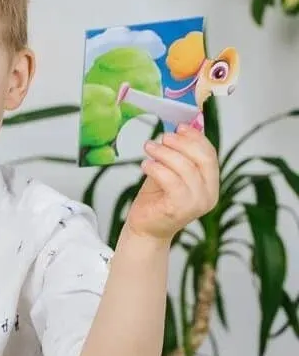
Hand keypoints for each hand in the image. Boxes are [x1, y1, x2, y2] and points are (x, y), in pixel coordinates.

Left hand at [125, 123, 218, 241]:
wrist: (145, 228)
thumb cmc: (157, 199)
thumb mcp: (170, 172)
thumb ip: (178, 154)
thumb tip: (183, 127)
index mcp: (210, 185)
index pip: (210, 155)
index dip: (195, 138)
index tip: (179, 127)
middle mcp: (209, 195)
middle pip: (202, 159)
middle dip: (181, 143)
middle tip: (162, 137)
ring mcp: (196, 203)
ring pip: (185, 168)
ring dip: (164, 153)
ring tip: (149, 147)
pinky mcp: (179, 208)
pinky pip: (171, 180)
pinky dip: (157, 168)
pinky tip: (145, 164)